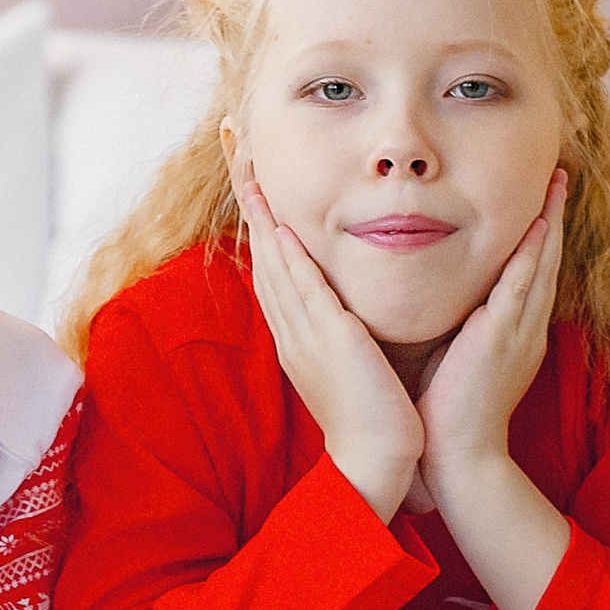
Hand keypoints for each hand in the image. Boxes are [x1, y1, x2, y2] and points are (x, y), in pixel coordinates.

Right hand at [238, 169, 420, 520]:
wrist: (375, 458)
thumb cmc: (371, 414)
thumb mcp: (352, 360)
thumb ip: (344, 329)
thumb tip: (345, 306)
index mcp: (296, 331)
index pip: (272, 263)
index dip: (261, 219)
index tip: (254, 180)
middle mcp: (291, 327)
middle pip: (261, 251)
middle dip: (249, 200)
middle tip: (234, 151)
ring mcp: (304, 333)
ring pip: (274, 262)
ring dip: (260, 216)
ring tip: (248, 170)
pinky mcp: (327, 340)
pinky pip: (302, 290)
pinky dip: (289, 258)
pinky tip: (282, 229)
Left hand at [418, 170, 567, 504]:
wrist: (459, 457)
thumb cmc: (447, 410)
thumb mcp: (455, 354)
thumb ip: (457, 323)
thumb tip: (438, 293)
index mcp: (515, 332)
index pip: (529, 272)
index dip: (538, 234)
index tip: (540, 198)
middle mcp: (525, 328)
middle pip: (544, 260)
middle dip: (552, 216)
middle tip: (560, 175)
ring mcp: (518, 333)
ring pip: (539, 265)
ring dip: (549, 223)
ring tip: (557, 184)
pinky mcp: (502, 339)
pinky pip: (521, 286)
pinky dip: (532, 254)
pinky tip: (537, 225)